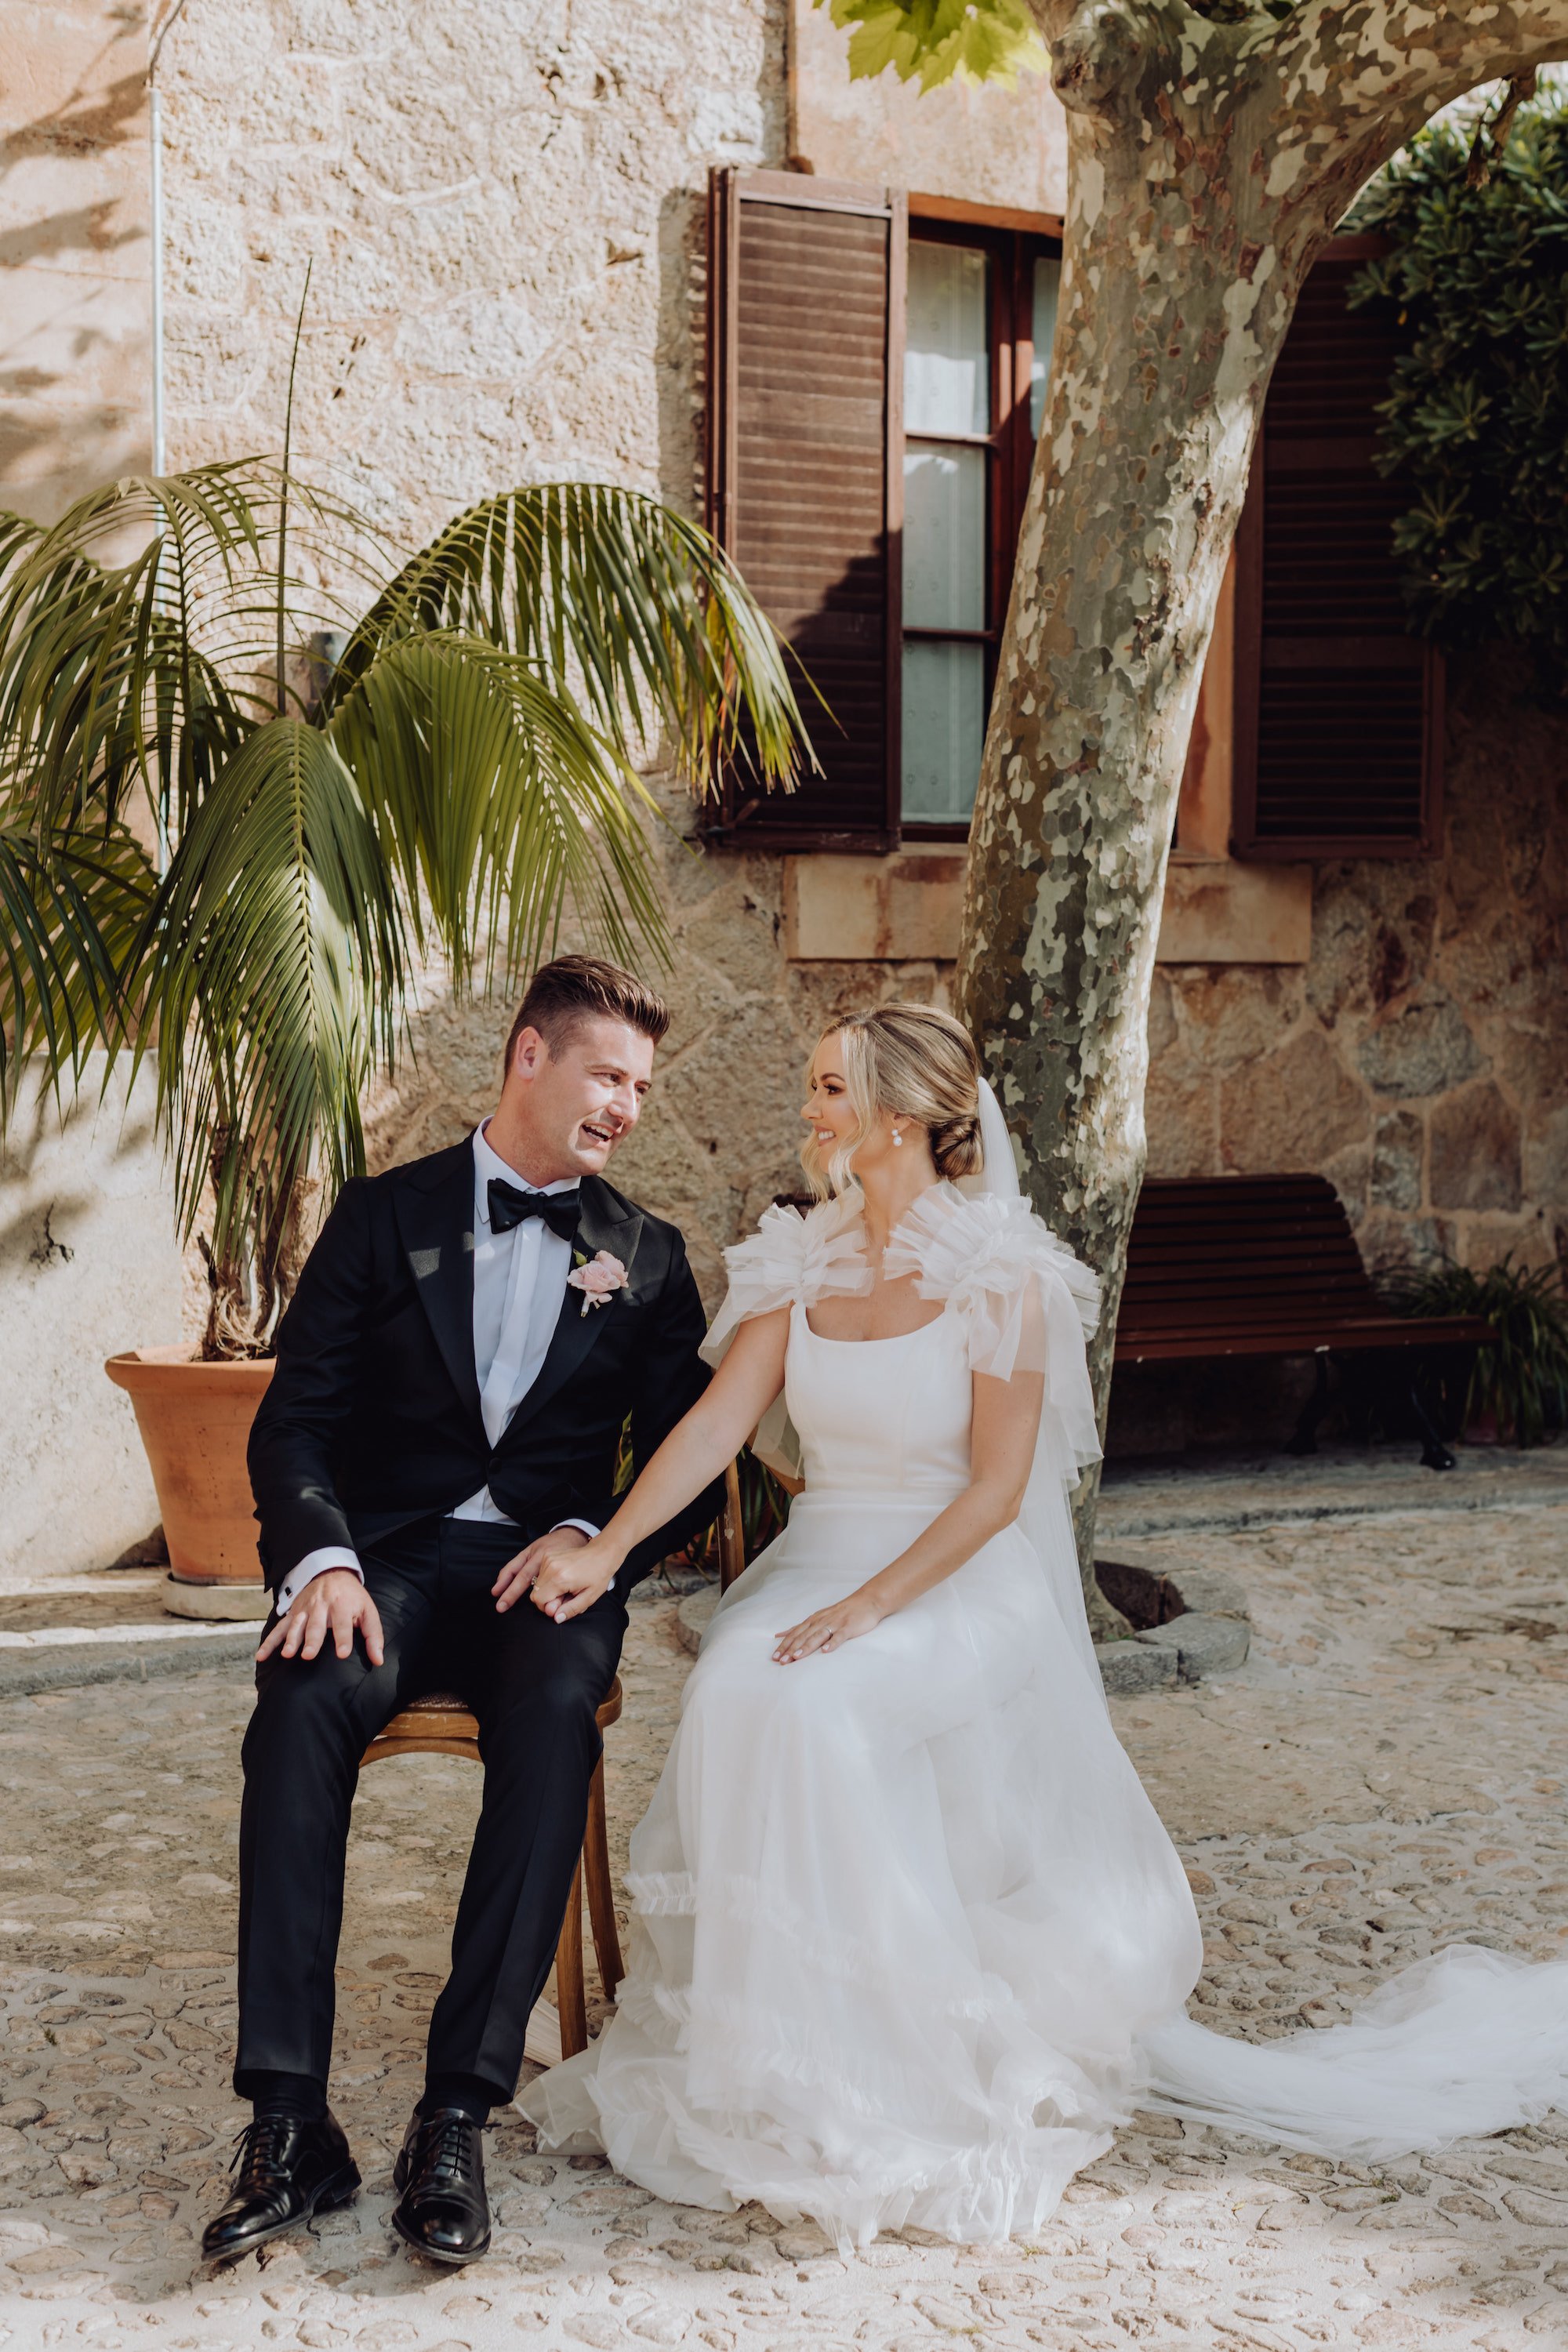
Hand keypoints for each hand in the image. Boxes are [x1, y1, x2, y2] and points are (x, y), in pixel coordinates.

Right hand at [256, 1569, 384, 1665]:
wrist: (330, 1571)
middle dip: (312, 1640)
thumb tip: (378, 1660)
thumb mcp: (368, 1610)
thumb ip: (373, 1635)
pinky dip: (269, 1642)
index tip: (342, 1654)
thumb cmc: (352, 1597)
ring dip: (291, 1640)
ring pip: (296, 1626)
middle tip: (308, 1655)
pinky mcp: (293, 1614)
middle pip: (317, 1626)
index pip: (344, 1624)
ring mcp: (305, 1610)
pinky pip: (279, 1629)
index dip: (343, 1639)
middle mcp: (322, 1607)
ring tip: (288, 1654)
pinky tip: (261, 1656)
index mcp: (343, 1606)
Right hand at [493, 1527, 621, 1622]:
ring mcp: (548, 1558)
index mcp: (560, 1578)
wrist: (602, 1553)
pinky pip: (540, 1574)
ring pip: (536, 1583)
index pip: (538, 1600)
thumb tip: (556, 1618)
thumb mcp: (589, 1597)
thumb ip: (571, 1609)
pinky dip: (548, 1579)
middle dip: (547, 1598)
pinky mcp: (548, 1555)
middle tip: (565, 1595)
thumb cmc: (598, 1575)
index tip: (562, 1603)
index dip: (548, 1606)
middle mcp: (551, 1566)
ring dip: (548, 1589)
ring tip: (566, 1585)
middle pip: (535, 1592)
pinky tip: (563, 1577)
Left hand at [772, 1589, 883, 1663]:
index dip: (785, 1645)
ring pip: (818, 1635)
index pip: (795, 1633)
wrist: (866, 1601)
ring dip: (807, 1646)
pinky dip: (832, 1642)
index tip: (775, 1657)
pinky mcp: (848, 1627)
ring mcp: (835, 1623)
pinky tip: (826, 1650)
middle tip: (782, 1661)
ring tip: (797, 1657)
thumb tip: (780, 1635)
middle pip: (804, 1636)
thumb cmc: (840, 1612)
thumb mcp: (817, 1618)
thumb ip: (800, 1628)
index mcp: (813, 1620)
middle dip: (791, 1649)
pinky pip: (839, 1636)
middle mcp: (821, 1621)